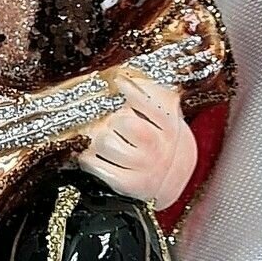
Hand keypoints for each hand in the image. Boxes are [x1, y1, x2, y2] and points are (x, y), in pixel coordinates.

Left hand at [76, 69, 196, 206]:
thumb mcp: (166, 117)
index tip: (118, 81)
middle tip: (107, 120)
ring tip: (98, 138)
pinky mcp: (129, 184)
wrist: (172, 178)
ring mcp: (144, 167)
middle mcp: (159, 146)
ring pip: (106, 143)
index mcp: (170, 125)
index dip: (132, 90)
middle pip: (123, 122)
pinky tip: (89, 155)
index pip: (150, 102)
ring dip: (96, 139)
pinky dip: (88, 159)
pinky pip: (98, 167)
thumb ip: (154, 95)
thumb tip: (127, 76)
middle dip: (110, 119)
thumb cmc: (160, 138)